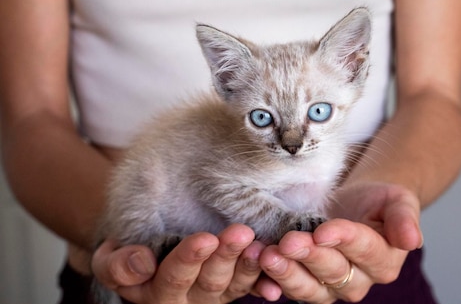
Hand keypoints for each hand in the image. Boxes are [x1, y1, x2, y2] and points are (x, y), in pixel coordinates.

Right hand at [92, 224, 263, 303]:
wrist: (148, 251)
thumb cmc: (128, 254)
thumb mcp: (111, 261)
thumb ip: (120, 265)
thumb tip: (142, 263)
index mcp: (159, 293)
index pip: (175, 276)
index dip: (190, 258)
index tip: (205, 238)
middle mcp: (191, 299)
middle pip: (212, 281)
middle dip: (226, 256)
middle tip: (240, 234)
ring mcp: (217, 295)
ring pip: (237, 284)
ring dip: (251, 266)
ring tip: (260, 246)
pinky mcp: (237, 287)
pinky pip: (255, 286)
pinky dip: (266, 281)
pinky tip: (277, 278)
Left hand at [255, 182, 422, 302]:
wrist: (359, 204)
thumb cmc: (380, 201)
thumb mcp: (398, 200)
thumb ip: (404, 218)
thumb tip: (412, 240)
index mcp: (384, 261)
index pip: (363, 250)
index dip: (343, 240)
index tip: (323, 230)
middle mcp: (359, 280)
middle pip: (334, 272)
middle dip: (310, 257)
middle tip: (288, 242)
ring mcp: (331, 286)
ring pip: (309, 288)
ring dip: (286, 274)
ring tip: (267, 256)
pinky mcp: (307, 282)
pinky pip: (289, 287)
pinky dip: (272, 279)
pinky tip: (256, 264)